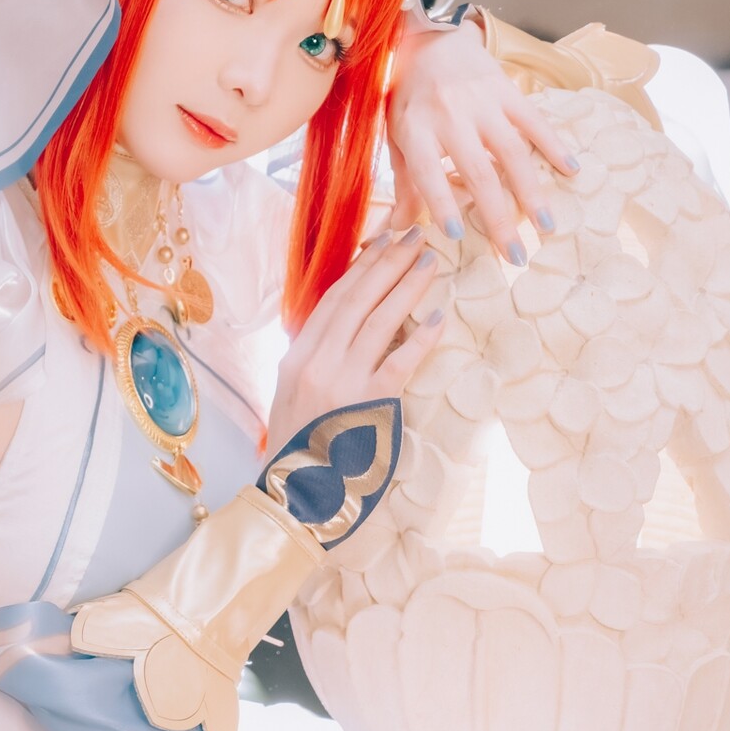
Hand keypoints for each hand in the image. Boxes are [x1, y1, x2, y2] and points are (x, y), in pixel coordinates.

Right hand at [268, 227, 443, 453]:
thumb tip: (344, 328)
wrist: (294, 494)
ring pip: (379, 322)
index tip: (383, 241)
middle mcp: (316, 363)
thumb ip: (314, 360)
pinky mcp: (367, 406)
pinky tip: (438, 318)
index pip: (333, 299)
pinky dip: (419, 339)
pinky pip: (399, 363)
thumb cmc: (298, 448)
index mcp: (297, 357)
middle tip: (415, 236)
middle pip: (357, 300)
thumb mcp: (292, 396)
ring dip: (407, 288)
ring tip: (430, 263)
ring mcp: (341, 383)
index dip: (361, 267)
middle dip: (388, 263)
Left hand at [386, 20, 578, 263]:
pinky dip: (554, 146)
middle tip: (515, 255)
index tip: (455, 235)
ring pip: (512, 151)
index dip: (440, 203)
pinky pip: (535, 121)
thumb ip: (403, 185)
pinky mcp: (507, 90)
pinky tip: (571, 171)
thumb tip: (396, 233)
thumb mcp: (396, 138)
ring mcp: (482, 102)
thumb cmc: (408, 99)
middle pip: (478, 172)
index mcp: (415, 130)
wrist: (428, 41)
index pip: (426, 172)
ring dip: (532, 191)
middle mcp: (449, 115)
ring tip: (546, 225)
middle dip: (498, 217)